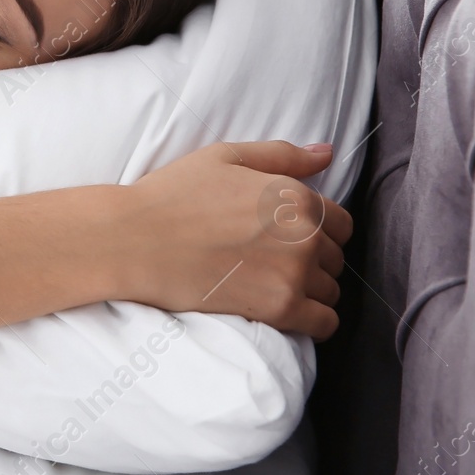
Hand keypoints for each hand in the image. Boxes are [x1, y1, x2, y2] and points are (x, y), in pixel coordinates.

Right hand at [121, 140, 351, 339]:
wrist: (133, 240)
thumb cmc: (171, 195)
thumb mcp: (224, 157)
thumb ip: (282, 155)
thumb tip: (327, 152)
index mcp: (296, 196)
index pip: (341, 223)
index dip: (318, 230)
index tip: (287, 239)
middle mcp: (304, 234)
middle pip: (334, 259)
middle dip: (311, 261)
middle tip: (270, 263)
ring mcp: (294, 272)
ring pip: (331, 291)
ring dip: (310, 291)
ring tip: (270, 286)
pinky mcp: (280, 307)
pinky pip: (325, 323)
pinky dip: (313, 321)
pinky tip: (286, 311)